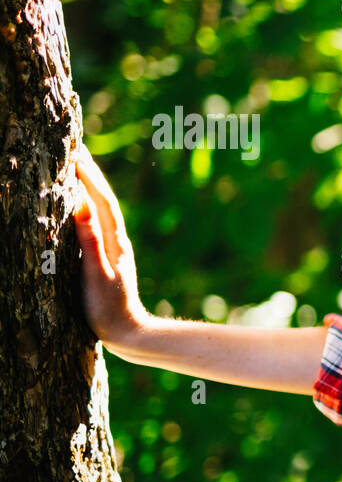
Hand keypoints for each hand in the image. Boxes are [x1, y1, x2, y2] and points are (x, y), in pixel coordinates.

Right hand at [72, 145, 149, 346]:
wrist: (127, 333)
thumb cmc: (109, 309)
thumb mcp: (97, 275)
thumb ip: (90, 243)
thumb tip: (82, 208)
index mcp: (114, 242)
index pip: (102, 202)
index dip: (90, 178)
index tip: (75, 154)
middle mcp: (116, 241)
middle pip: (102, 200)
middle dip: (89, 174)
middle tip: (75, 148)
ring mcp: (111, 249)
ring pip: (99, 210)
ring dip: (88, 187)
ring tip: (75, 165)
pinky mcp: (105, 258)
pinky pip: (95, 223)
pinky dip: (86, 207)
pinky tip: (78, 203)